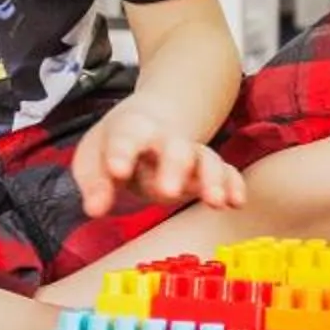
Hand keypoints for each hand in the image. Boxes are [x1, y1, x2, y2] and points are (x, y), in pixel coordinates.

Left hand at [72, 99, 244, 217]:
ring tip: (215, 202)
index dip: (122, 153)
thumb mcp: (93, 158)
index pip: (126, 137)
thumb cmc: (117, 144)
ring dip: (212, 179)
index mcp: (132, 130)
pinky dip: (233, 184)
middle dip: (173, 168)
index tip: (117, 171)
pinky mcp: (207, 168)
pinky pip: (226, 171)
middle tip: (168, 191)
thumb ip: (94, 183)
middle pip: (174, 149)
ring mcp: (190, 153)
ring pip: (206, 159)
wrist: (152, 119)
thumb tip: (95, 210)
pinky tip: (237, 202)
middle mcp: (166, 140)